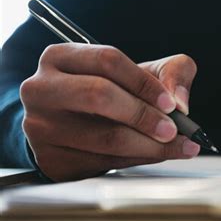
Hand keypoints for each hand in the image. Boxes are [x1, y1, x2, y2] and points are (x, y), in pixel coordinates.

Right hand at [20, 43, 199, 181]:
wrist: (68, 123)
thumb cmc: (108, 91)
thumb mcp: (140, 71)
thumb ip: (170, 71)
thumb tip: (180, 100)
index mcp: (61, 57)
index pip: (108, 61)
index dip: (144, 83)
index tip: (171, 103)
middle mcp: (42, 88)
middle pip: (100, 96)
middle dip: (144, 115)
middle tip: (172, 129)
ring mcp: (41, 126)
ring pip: (104, 137)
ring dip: (149, 145)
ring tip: (175, 145)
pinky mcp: (50, 159)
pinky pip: (103, 162)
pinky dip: (137, 160)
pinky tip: (154, 154)